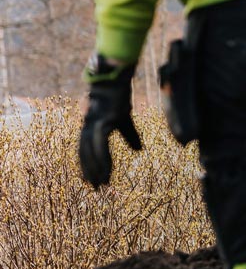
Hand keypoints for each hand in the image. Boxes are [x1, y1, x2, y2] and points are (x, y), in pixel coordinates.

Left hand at [79, 55, 142, 187]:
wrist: (116, 80)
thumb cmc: (120, 98)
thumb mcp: (125, 120)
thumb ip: (129, 136)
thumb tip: (138, 151)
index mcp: (90, 126)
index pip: (84, 150)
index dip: (87, 166)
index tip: (90, 181)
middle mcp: (88, 127)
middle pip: (84, 154)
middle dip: (89, 172)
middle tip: (95, 188)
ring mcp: (93, 124)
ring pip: (90, 153)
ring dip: (96, 170)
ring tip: (101, 183)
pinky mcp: (103, 122)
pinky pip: (100, 145)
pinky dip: (103, 159)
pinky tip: (107, 169)